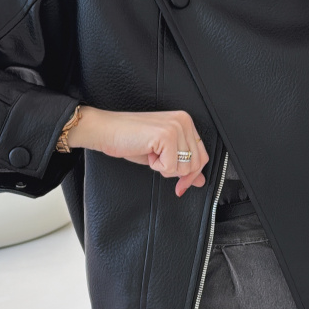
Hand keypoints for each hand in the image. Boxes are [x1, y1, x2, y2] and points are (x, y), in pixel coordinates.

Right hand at [67, 106, 209, 196]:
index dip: (192, 175)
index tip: (181, 186)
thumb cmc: (129, 139)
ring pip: (185, 167)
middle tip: (158, 164)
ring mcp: (176, 127)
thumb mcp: (161, 154)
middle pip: (196, 164)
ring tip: (151, 153)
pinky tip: (147, 152)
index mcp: (185, 121)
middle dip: (177, 174)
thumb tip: (200, 180)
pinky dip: (157, 167)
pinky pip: (171, 167)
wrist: (105, 131)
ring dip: (165, 168)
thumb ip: (182, 164)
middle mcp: (184, 121)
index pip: (202, 155)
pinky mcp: (166, 135)